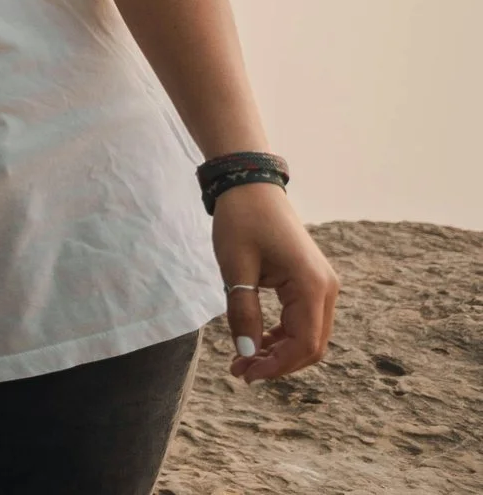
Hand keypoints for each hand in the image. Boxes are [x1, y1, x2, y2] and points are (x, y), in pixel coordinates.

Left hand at [214, 182, 338, 380]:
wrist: (251, 187)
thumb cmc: (242, 222)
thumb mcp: (235, 269)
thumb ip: (243, 312)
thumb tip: (247, 352)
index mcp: (311, 285)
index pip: (304, 344)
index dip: (276, 366)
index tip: (244, 373)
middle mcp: (325, 288)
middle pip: (311, 345)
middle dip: (278, 363)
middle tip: (240, 371)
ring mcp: (322, 285)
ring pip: (309, 335)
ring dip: (280, 352)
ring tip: (244, 359)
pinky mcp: (311, 282)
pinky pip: (304, 320)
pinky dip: (283, 336)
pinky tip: (257, 340)